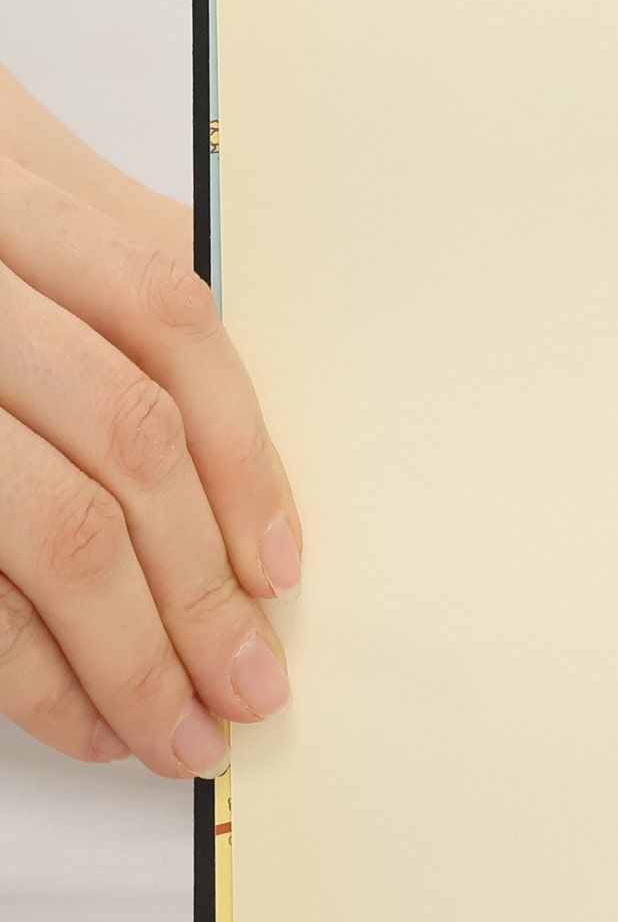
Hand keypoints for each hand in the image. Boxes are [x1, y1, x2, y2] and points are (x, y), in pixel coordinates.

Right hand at [0, 64, 299, 778]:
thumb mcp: (13, 189)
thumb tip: (264, 384)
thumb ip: (118, 261)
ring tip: (186, 732)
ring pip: (55, 531)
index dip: (242, 452)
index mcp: (13, 192)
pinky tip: (90, 722)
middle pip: (128, 441)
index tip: (286, 569)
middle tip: (254, 684)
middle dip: (204, 584)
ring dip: (134, 655)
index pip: (167, 317)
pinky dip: (33, 677)